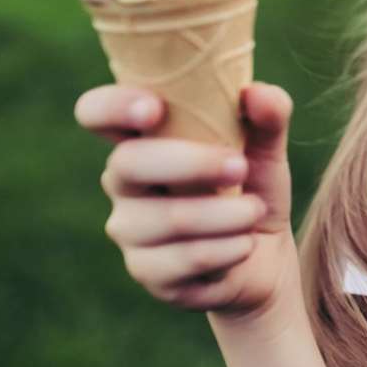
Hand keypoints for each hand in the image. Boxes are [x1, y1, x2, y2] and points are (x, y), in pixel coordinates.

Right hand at [74, 81, 299, 323]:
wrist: (263, 257)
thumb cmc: (251, 189)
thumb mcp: (266, 150)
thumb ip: (268, 116)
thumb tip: (258, 94)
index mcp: (142, 139)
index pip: (97, 113)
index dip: (113, 107)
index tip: (154, 109)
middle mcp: (123, 182)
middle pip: (128, 164)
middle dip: (191, 163)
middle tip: (240, 166)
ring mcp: (130, 230)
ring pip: (167, 218)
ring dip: (224, 214)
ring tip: (255, 211)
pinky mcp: (148, 272)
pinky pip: (185, 259)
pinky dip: (227, 249)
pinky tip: (246, 244)